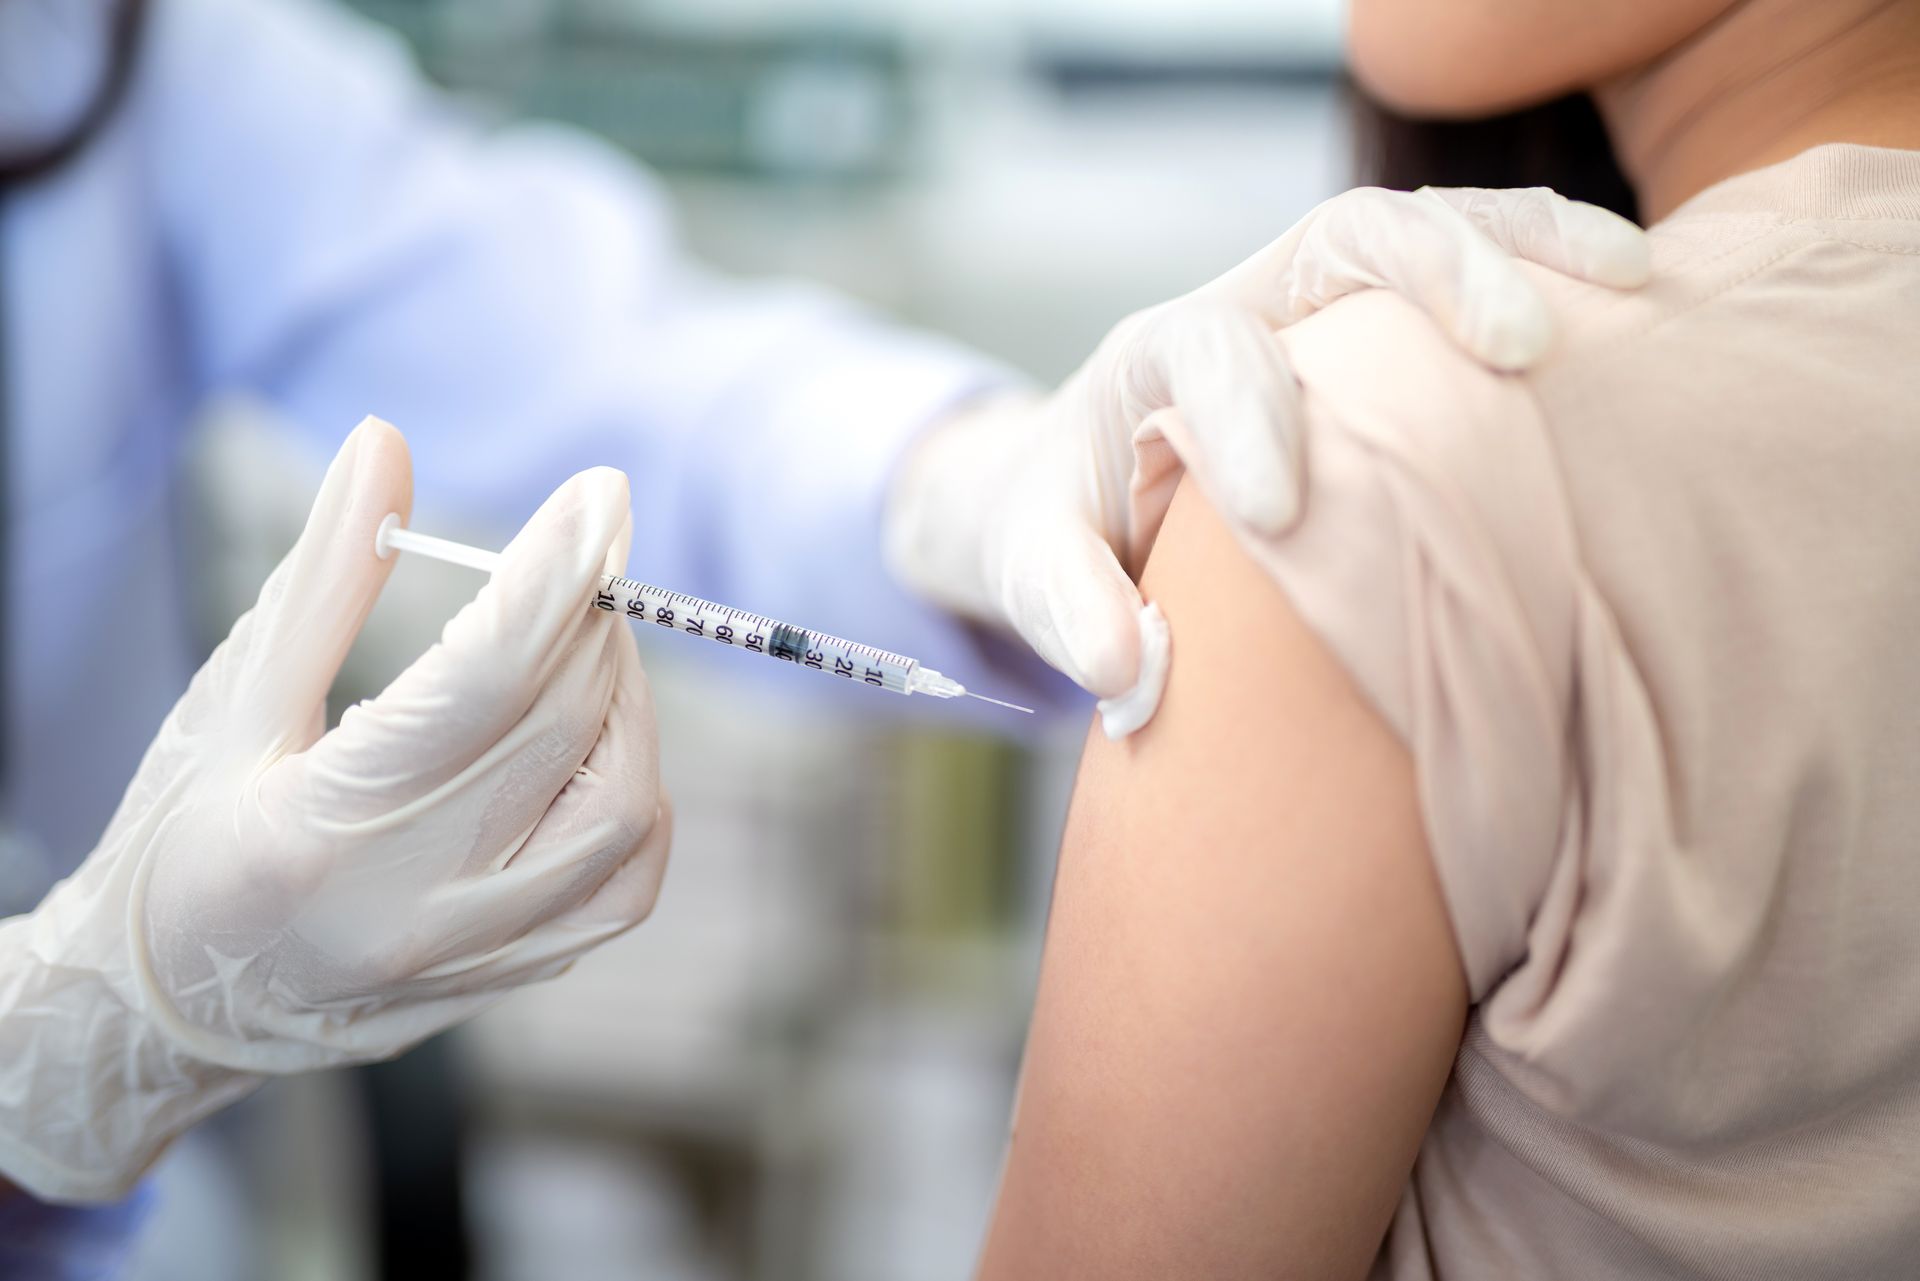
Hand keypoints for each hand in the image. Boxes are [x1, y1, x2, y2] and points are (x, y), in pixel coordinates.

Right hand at [0, 418, 669, 1200]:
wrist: (166, 1005)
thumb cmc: (188, 831)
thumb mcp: (236, 697)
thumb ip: (325, 573)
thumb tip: (387, 444)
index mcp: (321, 825)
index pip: (482, 680)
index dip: (555, 574)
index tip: (601, 494)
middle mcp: (409, 903)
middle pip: (560, 733)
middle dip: (592, 622)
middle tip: (582, 562)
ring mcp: (468, 954)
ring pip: (619, 814)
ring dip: (627, 708)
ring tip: (588, 650)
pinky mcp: (507, 977)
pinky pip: (623, 887)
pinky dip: (637, 798)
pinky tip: (597, 746)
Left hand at [884, 185, 1647, 733]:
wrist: (1085, 485)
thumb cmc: (1062, 532)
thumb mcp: (1029, 571)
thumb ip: (1061, 609)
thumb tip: (1124, 672)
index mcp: (1153, 364)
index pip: (1208, 349)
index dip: (1249, 415)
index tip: (1279, 511)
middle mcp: (1247, 307)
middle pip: (1339, 238)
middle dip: (1430, 278)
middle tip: (1513, 350)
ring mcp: (1319, 307)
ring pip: (1420, 230)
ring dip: (1519, 247)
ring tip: (1625, 284)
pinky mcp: (1382, 330)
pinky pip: (1470, 260)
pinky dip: (1548, 259)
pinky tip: (1633, 294)